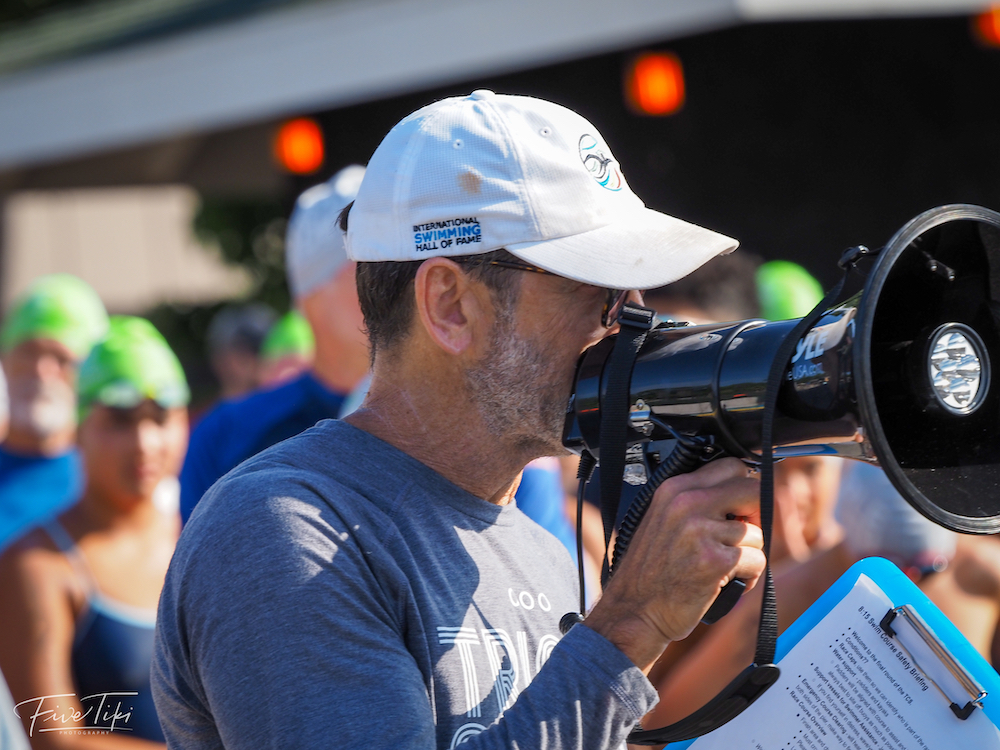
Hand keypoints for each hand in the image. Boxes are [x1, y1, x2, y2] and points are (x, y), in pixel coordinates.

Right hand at [584, 458, 764, 672]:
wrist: (633, 610)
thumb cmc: (649, 571)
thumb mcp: (662, 519)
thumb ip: (694, 502)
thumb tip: (741, 493)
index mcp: (674, 488)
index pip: (731, 466)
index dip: (743, 489)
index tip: (739, 509)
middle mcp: (686, 503)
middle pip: (753, 491)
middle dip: (755, 516)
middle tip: (740, 537)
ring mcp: (701, 530)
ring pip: (758, 534)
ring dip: (748, 555)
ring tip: (724, 568)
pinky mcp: (715, 560)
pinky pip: (758, 561)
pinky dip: (748, 578)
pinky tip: (725, 582)